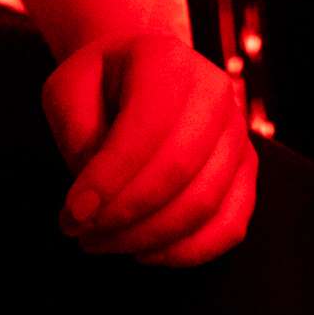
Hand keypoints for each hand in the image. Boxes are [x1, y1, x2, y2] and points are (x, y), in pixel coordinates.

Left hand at [40, 31, 258, 266]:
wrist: (140, 74)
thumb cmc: (98, 86)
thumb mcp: (67, 91)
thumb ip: (77, 134)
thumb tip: (95, 196)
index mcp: (168, 61)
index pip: (145, 128)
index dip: (109, 179)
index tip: (72, 214)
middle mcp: (214, 91)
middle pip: (178, 169)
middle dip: (124, 215)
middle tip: (81, 234)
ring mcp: (238, 131)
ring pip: (204, 202)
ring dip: (147, 237)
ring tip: (102, 243)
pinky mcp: (246, 169)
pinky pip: (230, 224)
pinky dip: (187, 251)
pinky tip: (145, 253)